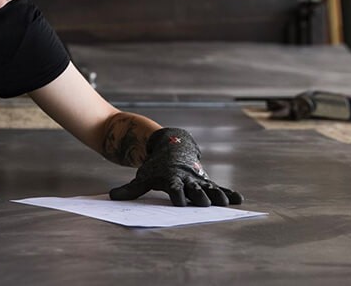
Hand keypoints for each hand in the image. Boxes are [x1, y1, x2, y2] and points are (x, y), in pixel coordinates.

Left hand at [109, 127, 242, 206]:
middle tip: (204, 204)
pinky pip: (218, 187)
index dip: (176, 195)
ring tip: (225, 204)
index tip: (179, 203)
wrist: (171, 145)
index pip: (174, 189)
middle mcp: (186, 179)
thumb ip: (130, 190)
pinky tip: (239, 199)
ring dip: (216, 196)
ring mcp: (197, 180)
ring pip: (208, 189)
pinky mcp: (205, 180)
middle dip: (198, 197)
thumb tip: (111, 197)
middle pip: (193, 190)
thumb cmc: (155, 166)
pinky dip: (229, 192)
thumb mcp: (143, 176)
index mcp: (171, 179)